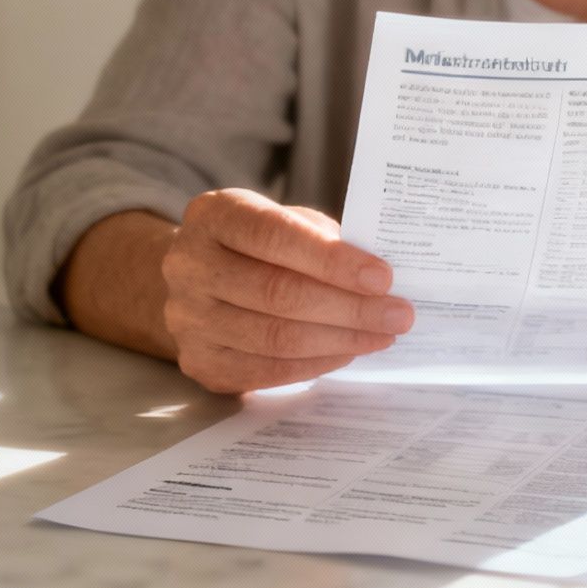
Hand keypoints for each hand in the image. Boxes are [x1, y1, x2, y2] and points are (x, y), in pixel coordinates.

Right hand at [162, 188, 413, 393]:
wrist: (194, 280)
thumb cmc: (252, 244)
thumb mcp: (280, 220)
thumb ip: (320, 239)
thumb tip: (377, 276)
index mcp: (212, 216)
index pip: (274, 237)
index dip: (332, 260)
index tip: (382, 277)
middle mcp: (189, 266)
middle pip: (278, 293)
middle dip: (349, 307)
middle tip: (398, 314)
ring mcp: (188, 319)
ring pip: (276, 337)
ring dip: (340, 339)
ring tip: (381, 334)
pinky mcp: (200, 362)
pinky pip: (268, 370)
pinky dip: (316, 363)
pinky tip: (348, 351)